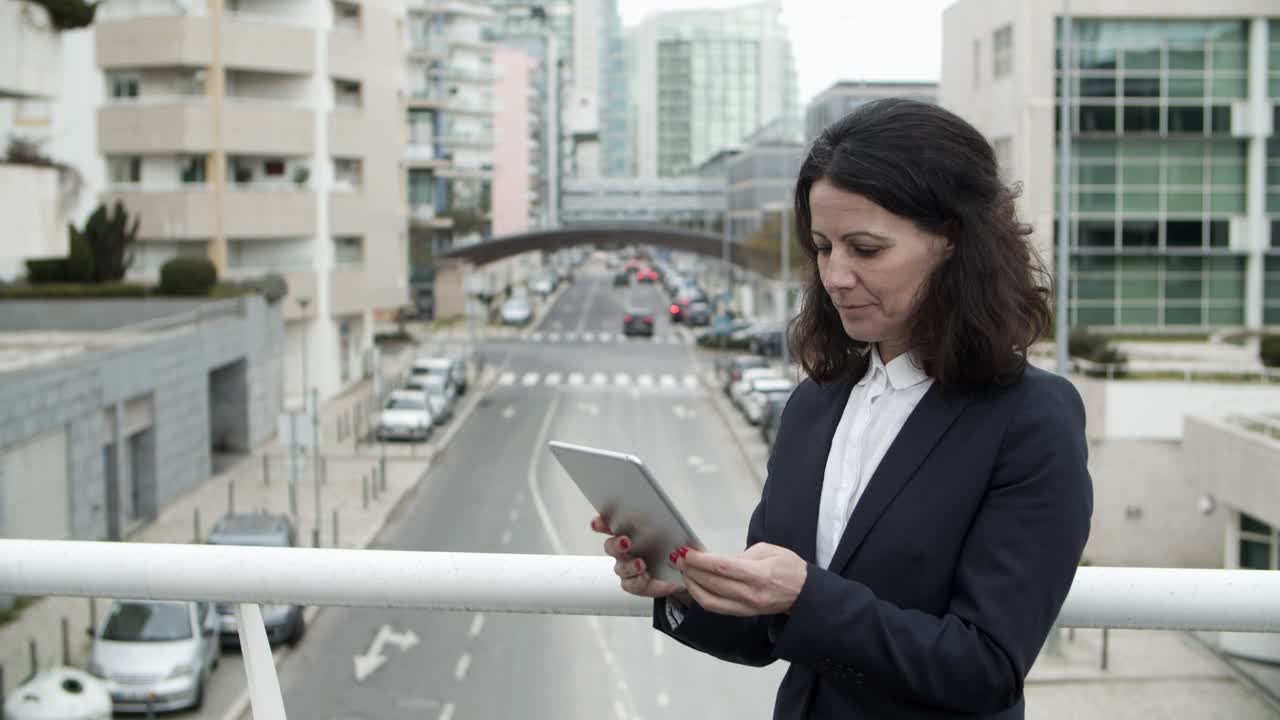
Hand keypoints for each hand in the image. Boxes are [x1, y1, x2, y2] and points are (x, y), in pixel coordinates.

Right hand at [591, 515, 684, 599]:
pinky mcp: (633, 584)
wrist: (680, 574)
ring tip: (640, 564)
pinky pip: (630, 583)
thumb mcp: (673, 533)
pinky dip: (637, 580)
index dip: (601, 523)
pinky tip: (644, 577)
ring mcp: (626, 568)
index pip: (610, 525)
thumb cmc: (671, 550)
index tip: (598, 523)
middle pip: (611, 545)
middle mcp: (624, 550)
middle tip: (626, 541)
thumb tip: (669, 516)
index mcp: (630, 532)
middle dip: (616, 544)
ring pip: (621, 566)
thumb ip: (667, 524)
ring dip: (629, 564)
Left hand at [674, 542, 806, 616]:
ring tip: (684, 573)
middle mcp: (749, 594)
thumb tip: (720, 560)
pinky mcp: (743, 614)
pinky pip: (717, 608)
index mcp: (758, 574)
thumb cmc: (790, 567)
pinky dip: (701, 597)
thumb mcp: (769, 550)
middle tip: (679, 559)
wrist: (804, 594)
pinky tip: (695, 586)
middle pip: (712, 583)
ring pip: (710, 600)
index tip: (686, 552)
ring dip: (692, 586)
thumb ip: (743, 555)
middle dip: (691, 571)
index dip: (700, 560)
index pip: (722, 567)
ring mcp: (745, 607)